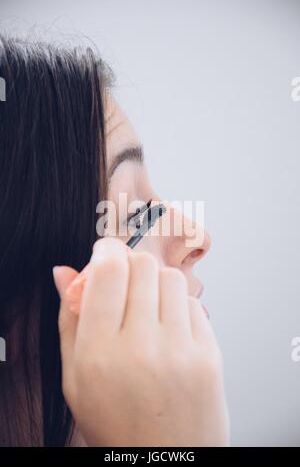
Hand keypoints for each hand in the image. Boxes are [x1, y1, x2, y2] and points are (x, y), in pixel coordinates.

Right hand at [53, 237, 229, 446]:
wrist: (166, 463)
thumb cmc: (116, 424)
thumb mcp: (76, 378)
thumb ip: (69, 320)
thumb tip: (65, 273)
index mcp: (98, 354)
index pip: (108, 271)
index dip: (106, 251)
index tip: (105, 254)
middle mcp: (141, 348)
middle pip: (142, 265)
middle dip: (130, 265)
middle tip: (124, 283)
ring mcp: (180, 351)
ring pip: (171, 278)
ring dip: (155, 283)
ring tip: (148, 308)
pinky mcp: (209, 356)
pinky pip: (194, 303)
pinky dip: (178, 306)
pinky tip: (169, 329)